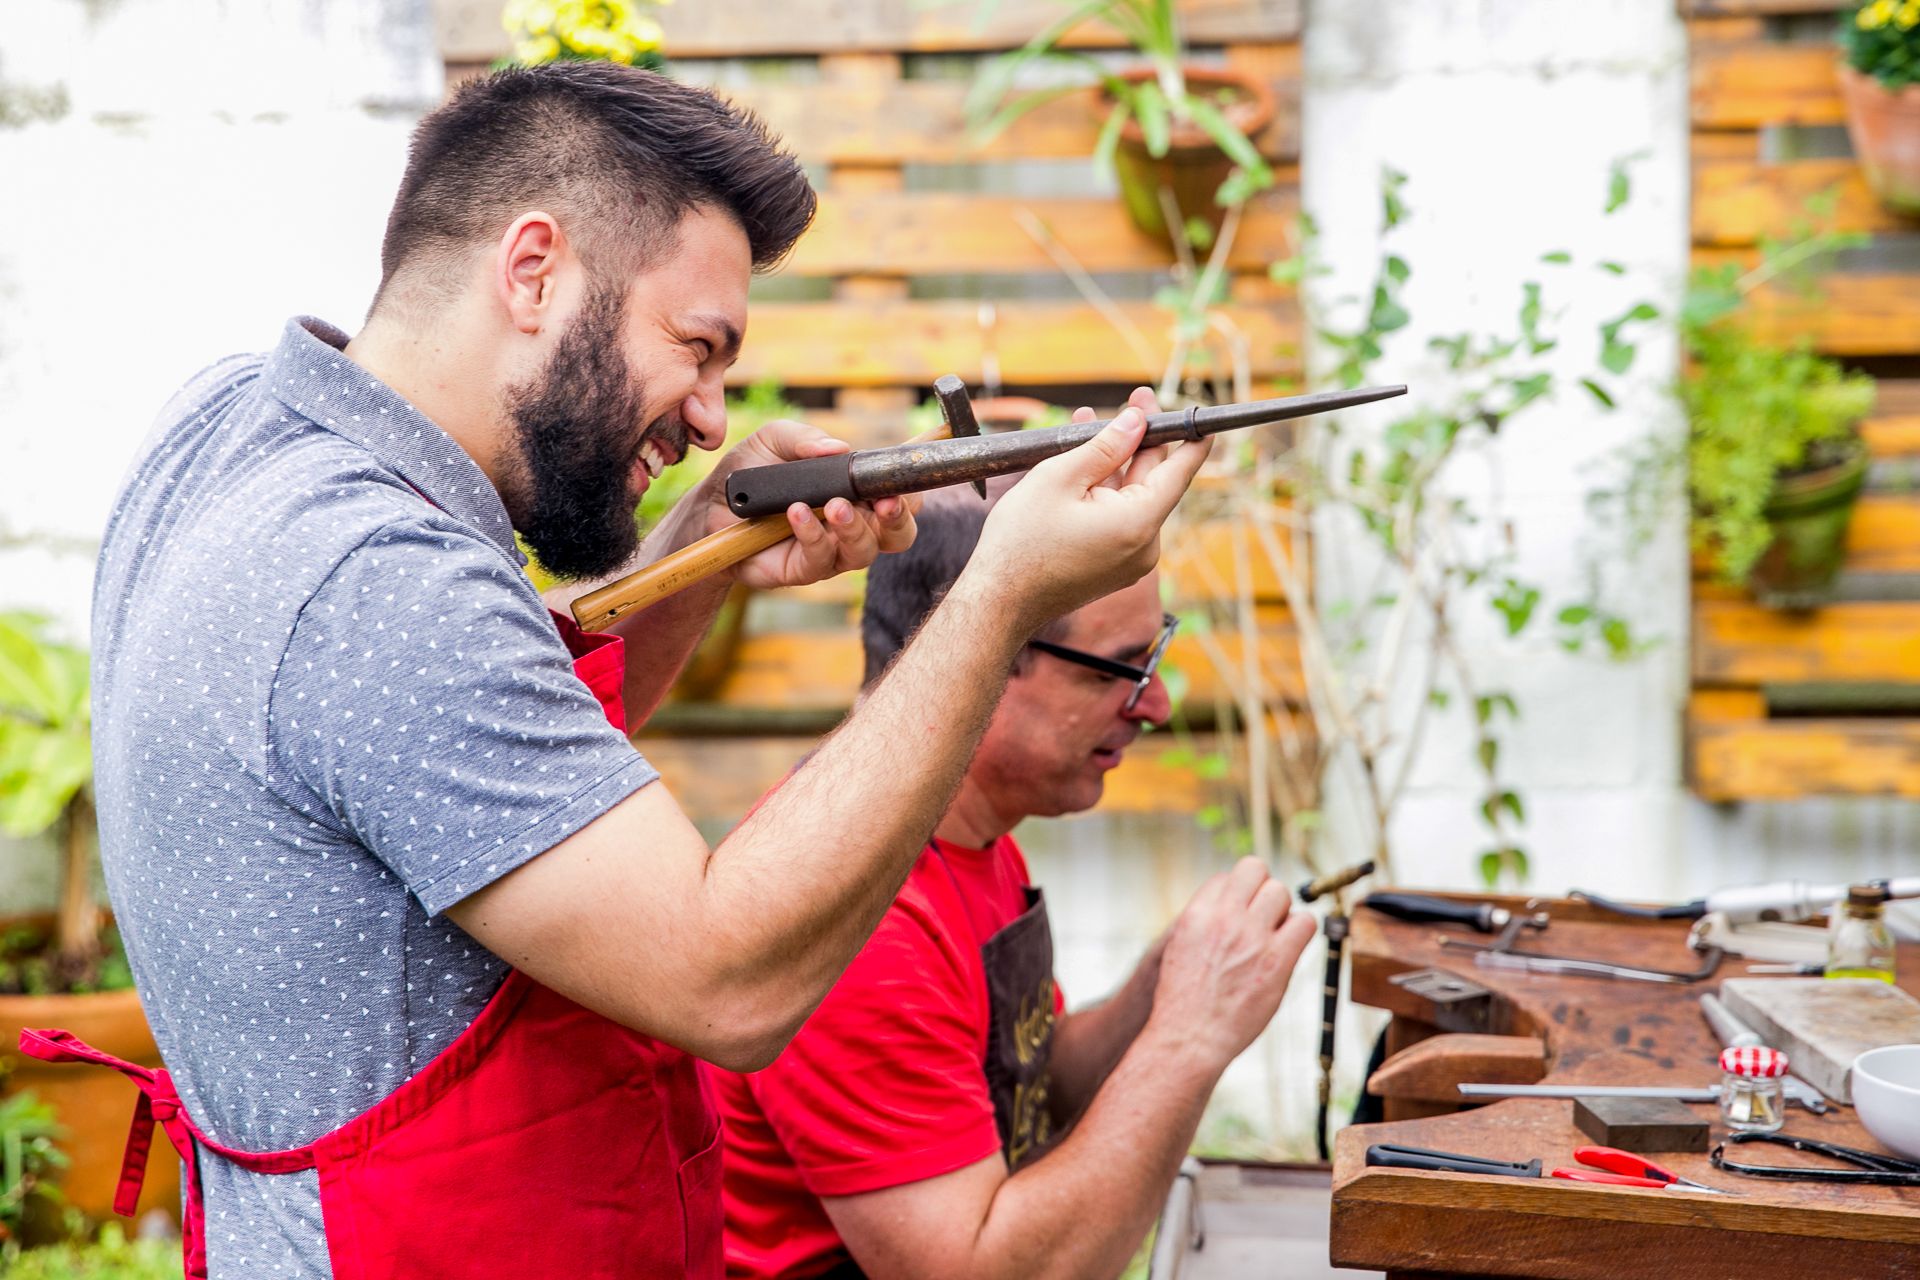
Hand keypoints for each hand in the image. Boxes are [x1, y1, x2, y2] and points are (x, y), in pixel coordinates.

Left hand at [699, 418, 918, 589]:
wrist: (709, 507)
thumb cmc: (750, 473)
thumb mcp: (774, 440)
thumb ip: (805, 438)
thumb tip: (838, 448)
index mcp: (856, 492)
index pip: (901, 498)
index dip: (910, 493)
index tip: (900, 482)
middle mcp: (852, 525)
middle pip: (898, 535)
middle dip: (898, 519)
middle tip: (884, 503)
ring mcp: (831, 551)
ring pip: (864, 551)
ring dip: (854, 527)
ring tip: (834, 506)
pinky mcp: (804, 570)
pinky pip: (821, 558)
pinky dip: (812, 533)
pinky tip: (796, 513)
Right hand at [962, 387, 1207, 630]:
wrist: (998, 600)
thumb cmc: (1021, 541)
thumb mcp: (1060, 478)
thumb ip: (1105, 446)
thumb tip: (1136, 423)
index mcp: (1138, 523)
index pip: (1180, 472)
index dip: (1192, 440)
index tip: (1205, 419)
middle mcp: (1144, 546)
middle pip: (1153, 481)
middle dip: (1140, 440)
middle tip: (1134, 400)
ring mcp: (1130, 560)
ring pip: (1131, 497)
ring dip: (1115, 462)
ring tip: (1090, 424)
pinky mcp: (1114, 566)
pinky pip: (1118, 518)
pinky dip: (1105, 490)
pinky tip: (1085, 464)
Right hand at [1147, 857, 1315, 1069]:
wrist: (1190, 1037)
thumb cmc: (1184, 998)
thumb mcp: (1180, 947)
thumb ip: (1205, 921)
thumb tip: (1230, 902)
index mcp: (1196, 913)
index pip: (1226, 877)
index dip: (1235, 895)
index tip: (1237, 917)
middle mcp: (1224, 918)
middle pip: (1255, 871)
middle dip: (1260, 891)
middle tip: (1260, 919)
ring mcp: (1252, 937)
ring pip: (1281, 892)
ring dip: (1281, 910)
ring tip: (1273, 936)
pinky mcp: (1277, 960)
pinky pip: (1304, 923)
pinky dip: (1300, 930)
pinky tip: (1288, 948)